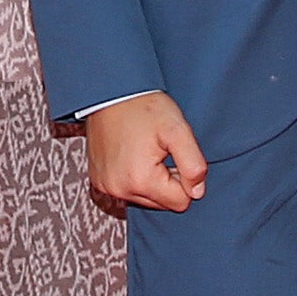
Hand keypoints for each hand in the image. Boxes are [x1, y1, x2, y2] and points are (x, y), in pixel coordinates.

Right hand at [85, 94, 207, 215]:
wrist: (111, 92)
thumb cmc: (144, 107)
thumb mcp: (178, 130)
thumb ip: (194, 164)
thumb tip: (197, 192)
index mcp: (140, 180)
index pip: (180, 202)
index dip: (185, 178)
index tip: (174, 154)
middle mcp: (119, 189)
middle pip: (162, 203)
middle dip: (167, 181)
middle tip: (160, 151)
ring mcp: (105, 186)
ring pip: (145, 198)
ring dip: (151, 180)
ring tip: (145, 151)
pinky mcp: (98, 180)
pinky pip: (126, 190)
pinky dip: (133, 177)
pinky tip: (132, 154)